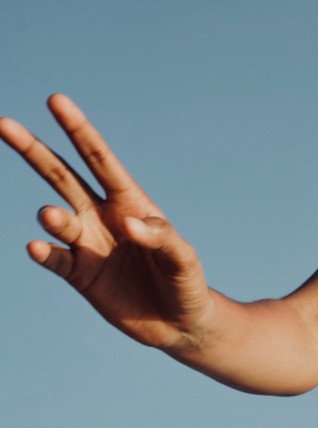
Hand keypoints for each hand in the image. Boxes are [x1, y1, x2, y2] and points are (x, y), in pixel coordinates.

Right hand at [1, 94, 212, 349]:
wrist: (179, 324)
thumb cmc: (186, 283)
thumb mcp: (182, 258)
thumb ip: (160, 236)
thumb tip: (126, 222)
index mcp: (130, 202)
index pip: (100, 160)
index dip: (78, 130)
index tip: (56, 100)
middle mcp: (102, 217)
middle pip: (63, 177)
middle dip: (35, 151)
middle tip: (5, 124)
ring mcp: (87, 245)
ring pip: (58, 220)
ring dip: (53, 217)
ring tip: (51, 217)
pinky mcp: (79, 275)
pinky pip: (55, 260)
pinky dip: (45, 253)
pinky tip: (37, 247)